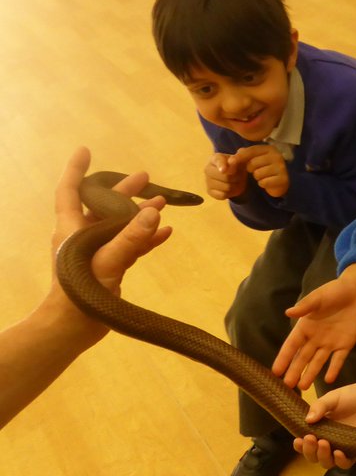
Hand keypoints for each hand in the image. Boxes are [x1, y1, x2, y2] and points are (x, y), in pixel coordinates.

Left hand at [50, 148, 172, 334]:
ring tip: (162, 202)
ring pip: (119, 225)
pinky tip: (166, 233)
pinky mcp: (110, 266)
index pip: (70, 190)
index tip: (85, 150)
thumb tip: (153, 211)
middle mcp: (82, 235)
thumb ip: (131, 237)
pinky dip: (146, 238)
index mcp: (71, 227)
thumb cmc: (81, 289)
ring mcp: (97, 251)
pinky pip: (131, 245)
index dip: (76, 169)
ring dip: (139, 214)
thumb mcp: (108, 260)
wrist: (74, 326)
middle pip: (102, 204)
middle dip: (122, 190)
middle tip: (144, 177)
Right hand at [204, 152, 246, 199]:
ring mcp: (207, 181)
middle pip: (225, 177)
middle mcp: (208, 169)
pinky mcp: (209, 191)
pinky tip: (230, 189)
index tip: (224, 170)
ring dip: (235, 186)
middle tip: (240, 176)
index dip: (222, 165)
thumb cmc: (236, 166)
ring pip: (226, 187)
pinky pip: (222, 195)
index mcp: (215, 158)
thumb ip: (236, 160)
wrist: (235, 176)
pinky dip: (230, 193)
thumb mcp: (239, 161)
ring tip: (236, 182)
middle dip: (236, 177)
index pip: (218, 161)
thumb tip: (232, 161)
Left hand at [234, 144, 288, 196]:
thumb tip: (231, 159)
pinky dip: (262, 184)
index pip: (252, 150)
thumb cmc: (265, 168)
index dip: (240, 156)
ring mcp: (281, 168)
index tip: (231, 162)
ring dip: (257, 177)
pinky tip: (267, 182)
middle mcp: (277, 156)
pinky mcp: (282, 179)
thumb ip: (243, 155)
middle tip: (256, 170)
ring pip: (258, 173)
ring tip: (263, 176)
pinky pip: (264, 182)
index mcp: (270, 149)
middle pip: (253, 163)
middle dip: (251, 169)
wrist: (279, 182)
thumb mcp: (254, 159)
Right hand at [274, 270, 355, 388]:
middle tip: (287, 386)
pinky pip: (338, 359)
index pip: (291, 346)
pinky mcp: (346, 344)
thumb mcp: (318, 297)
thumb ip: (305, 307)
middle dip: (295, 371)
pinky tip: (328, 380)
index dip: (284, 358)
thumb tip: (288, 312)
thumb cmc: (334, 291)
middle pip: (303, 358)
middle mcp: (315, 338)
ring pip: (318, 362)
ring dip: (310, 374)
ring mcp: (330, 343)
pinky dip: (334, 369)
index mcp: (305, 327)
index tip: (275, 372)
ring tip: (303, 387)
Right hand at [296, 367, 355, 467]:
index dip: (300, 445)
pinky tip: (338, 452)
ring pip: (327, 462)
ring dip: (322, 456)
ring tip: (323, 443)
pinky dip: (340, 461)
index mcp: (320, 429)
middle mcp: (329, 440)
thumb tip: (307, 420)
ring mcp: (342, 447)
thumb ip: (319, 407)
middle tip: (311, 439)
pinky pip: (346, 463)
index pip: (306, 442)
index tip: (297, 440)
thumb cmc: (353, 395)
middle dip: (309, 451)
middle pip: (314, 456)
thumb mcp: (332, 398)